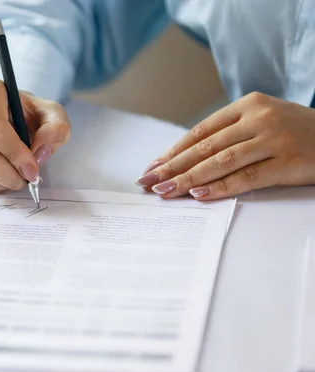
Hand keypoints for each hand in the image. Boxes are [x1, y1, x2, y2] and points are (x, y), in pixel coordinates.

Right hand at [0, 77, 70, 192]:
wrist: (7, 114)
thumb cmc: (27, 113)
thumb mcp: (50, 113)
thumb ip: (56, 128)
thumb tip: (40, 152)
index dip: (15, 153)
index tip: (32, 168)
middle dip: (9, 174)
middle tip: (28, 179)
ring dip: (2, 182)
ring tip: (19, 178)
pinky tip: (5, 177)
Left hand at [136, 92, 314, 199]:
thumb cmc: (294, 132)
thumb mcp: (262, 122)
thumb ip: (229, 135)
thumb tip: (184, 160)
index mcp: (248, 105)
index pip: (201, 131)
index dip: (173, 151)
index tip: (153, 166)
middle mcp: (259, 118)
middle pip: (205, 146)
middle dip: (172, 167)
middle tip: (147, 182)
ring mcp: (275, 139)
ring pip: (221, 161)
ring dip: (188, 179)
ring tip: (165, 192)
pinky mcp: (288, 162)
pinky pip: (247, 178)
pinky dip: (220, 187)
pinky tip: (199, 195)